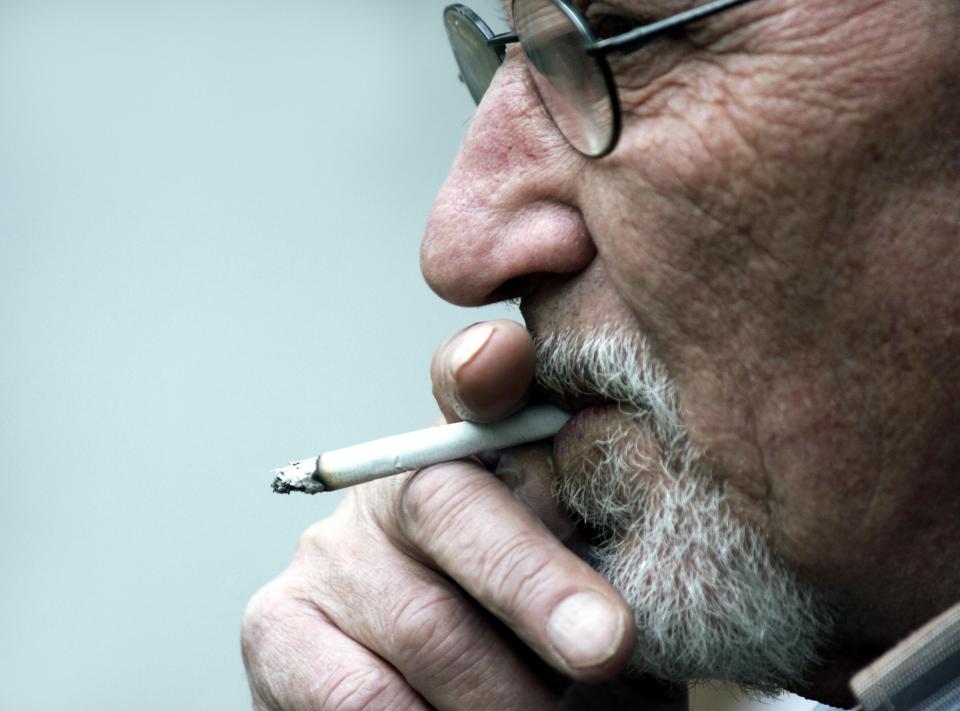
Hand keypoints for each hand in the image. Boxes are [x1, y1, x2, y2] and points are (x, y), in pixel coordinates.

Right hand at [242, 320, 686, 710]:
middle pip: (451, 508)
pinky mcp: (277, 625)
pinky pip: (357, 697)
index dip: (485, 366)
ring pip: (422, 625)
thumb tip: (622, 566)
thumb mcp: (590, 594)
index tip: (503, 357)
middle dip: (536, 586)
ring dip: (504, 697)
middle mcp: (395, 487)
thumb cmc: (548, 653)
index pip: (472, 384)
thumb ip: (594, 549)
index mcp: (478, 458)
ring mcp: (330, 552)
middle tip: (603, 646)